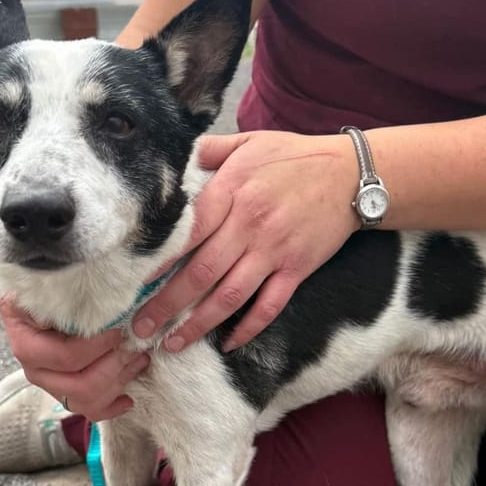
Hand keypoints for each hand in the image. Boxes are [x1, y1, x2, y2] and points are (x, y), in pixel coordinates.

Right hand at [0, 299, 150, 420]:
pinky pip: (88, 411)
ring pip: (85, 401)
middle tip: (136, 346)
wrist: (41, 296)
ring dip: (118, 382)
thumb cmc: (55, 288)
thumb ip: (70, 297)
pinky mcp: (64, 392)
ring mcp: (48, 382)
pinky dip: (111, 407)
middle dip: (115, 366)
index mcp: (27, 340)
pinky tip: (128, 398)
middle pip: (79, 385)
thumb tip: (96, 306)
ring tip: (139, 360)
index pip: (67, 356)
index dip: (99, 346)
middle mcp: (33, 367)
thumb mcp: (58, 285)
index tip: (120, 329)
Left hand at [132, 130, 358, 350]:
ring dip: (198, 324)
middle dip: (167, 304)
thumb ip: (209, 151)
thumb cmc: (296, 157)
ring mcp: (275, 250)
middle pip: (201, 272)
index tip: (134, 283)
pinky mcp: (297, 269)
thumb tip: (174, 155)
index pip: (188, 232)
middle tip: (140, 327)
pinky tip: (228, 343)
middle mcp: (250, 224)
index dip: (159, 261)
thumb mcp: (249, 142)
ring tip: (172, 343)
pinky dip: (249, 328)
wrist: (351, 175)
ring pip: (229, 296)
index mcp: (233, 191)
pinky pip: (270, 306)